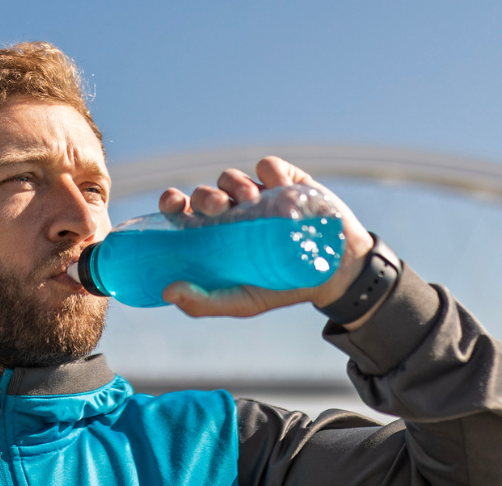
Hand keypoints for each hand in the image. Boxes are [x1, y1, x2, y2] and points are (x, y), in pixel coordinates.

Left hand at [157, 156, 377, 326]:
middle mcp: (231, 212)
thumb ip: (204, 302)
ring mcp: (257, 194)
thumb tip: (168, 291)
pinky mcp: (285, 181)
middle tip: (218, 208)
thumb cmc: (281, 288)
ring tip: (253, 203)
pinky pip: (268, 165)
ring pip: (231, 177)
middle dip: (205, 196)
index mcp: (213, 236)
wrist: (333, 274)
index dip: (172, 202)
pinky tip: (281, 188)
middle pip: (203, 193)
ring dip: (236, 185)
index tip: (174, 204)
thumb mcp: (242, 301)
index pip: (181, 211)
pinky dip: (271, 172)